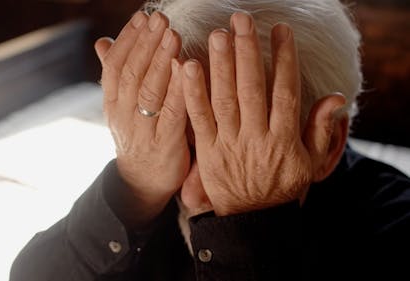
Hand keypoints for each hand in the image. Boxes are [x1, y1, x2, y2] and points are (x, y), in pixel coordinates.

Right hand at [95, 12, 188, 224]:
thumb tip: (102, 42)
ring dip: (161, 61)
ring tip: (172, 35)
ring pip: (149, 91)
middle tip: (160, 18)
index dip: (127, 39)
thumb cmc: (137, 135)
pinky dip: (178, 89)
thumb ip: (116, 75)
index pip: (114, 66)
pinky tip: (187, 69)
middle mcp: (122, 115)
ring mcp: (142, 131)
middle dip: (146, 43)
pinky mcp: (165, 144)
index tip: (141, 16)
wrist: (142, 182)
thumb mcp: (120, 106)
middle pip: (132, 74)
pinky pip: (171, 113)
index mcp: (112, 103)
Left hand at [181, 13, 346, 215]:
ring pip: (224, 99)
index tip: (280, 30)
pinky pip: (198, 119)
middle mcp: (256, 138)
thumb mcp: (311, 164)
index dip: (283, 59)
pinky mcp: (207, 152)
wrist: (253, 220)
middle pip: (251, 88)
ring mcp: (229, 144)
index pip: (284, 92)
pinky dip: (191, 93)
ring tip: (217, 35)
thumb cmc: (284, 187)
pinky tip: (186, 67)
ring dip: (220, 65)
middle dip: (247, 52)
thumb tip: (335, 97)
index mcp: (284, 139)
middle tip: (241, 20)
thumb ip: (321, 130)